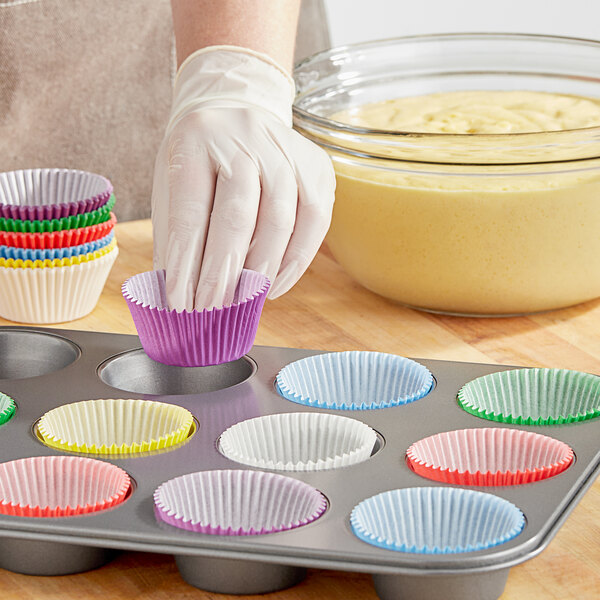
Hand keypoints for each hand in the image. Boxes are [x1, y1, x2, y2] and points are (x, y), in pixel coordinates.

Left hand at [151, 46, 335, 310]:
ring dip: (263, 270)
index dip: (186, 263)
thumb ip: (174, 235)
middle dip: (224, 272)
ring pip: (281, 219)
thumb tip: (175, 296)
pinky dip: (297, 259)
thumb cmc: (200, 158)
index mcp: (196, 138)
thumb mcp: (172, 183)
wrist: (238, 110)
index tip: (180, 302)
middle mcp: (244, 137)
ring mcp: (285, 149)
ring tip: (245, 300)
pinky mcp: (316, 165)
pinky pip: (315, 219)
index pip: (190, 210)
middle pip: (237, 215)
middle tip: (213, 310)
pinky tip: (277, 284)